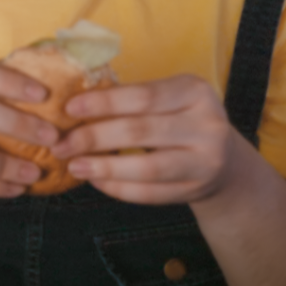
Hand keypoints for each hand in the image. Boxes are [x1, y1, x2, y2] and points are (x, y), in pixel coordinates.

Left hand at [54, 74, 241, 203]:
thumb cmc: (179, 120)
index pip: (142, 96)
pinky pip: (150, 193)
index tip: (68, 109)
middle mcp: (207, 125)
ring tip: (74, 166)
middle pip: (140, 131)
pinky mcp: (197, 189)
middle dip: (93, 138)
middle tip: (60, 144)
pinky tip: (97, 181)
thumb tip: (73, 107)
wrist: (225, 160)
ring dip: (104, 168)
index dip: (103, 103)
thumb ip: (130, 99)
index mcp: (195, 92)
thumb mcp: (168, 99)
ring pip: (146, 168)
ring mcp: (206, 161)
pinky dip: (118, 188)